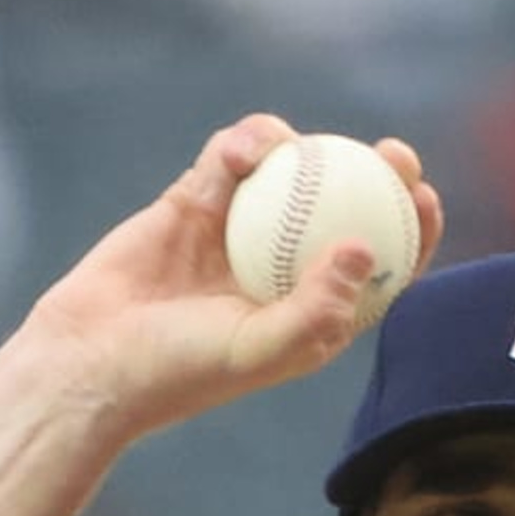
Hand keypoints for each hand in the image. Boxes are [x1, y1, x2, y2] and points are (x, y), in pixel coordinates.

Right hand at [17, 114, 445, 440]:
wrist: (92, 357)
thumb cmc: (179, 371)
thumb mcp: (258, 350)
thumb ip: (315, 307)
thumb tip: (366, 247)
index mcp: (314, 309)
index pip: (382, 264)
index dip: (413, 227)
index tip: (422, 197)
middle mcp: (285, 265)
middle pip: (349, 205)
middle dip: (380, 171)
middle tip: (393, 153)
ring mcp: (242, 229)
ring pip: (291, 171)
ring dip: (304, 149)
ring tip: (297, 148)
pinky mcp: (196, 200)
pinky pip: (232, 157)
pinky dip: (244, 144)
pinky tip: (246, 150)